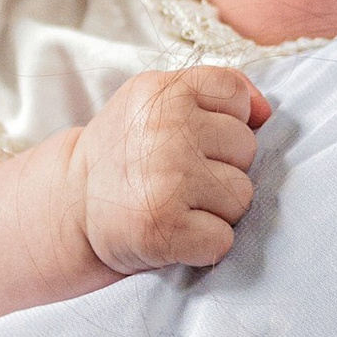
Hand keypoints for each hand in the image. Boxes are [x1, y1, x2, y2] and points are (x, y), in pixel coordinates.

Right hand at [75, 65, 272, 275]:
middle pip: (246, 148)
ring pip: (242, 195)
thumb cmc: (128, 154)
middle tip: (180, 177)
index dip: (223, 121)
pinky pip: (224, 239)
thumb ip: (213, 92)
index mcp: (161, 91)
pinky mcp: (165, 229)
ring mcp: (166, 180)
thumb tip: (265, 111)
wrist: (70, 206)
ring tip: (177, 204)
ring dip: (217, 208)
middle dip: (223, 166)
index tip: (191, 138)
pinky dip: (204, 244)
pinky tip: (175, 233)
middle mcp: (164, 130)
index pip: (235, 95)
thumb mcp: (156, 102)